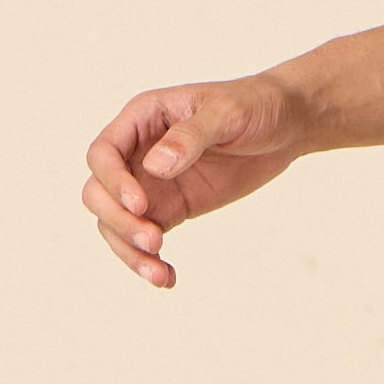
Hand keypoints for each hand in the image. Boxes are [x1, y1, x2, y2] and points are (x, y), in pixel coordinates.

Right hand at [82, 77, 302, 286]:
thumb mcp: (226, 113)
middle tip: (154, 241)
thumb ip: (190, 136)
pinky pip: (145, 238)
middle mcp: (138, 152)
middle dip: (118, 221)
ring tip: (159, 273)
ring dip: (129, 251)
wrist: (285, 125)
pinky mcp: (170, 208)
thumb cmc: (253, 105)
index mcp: (142, 118)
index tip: (141, 205)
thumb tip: (154, 167)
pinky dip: (149, 261)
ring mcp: (151, 184)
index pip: (103, 154)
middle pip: (99, 193)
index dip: (113, 182)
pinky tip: (168, 278)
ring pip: (116, 223)